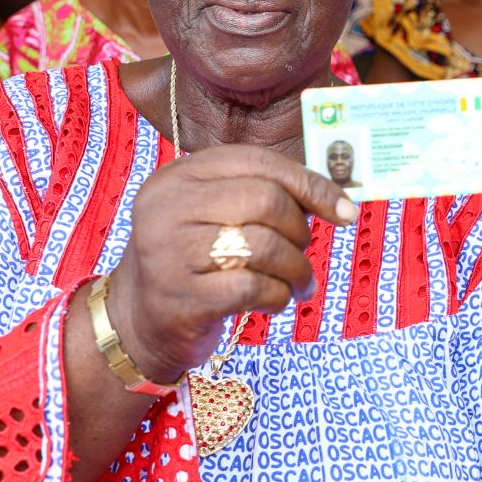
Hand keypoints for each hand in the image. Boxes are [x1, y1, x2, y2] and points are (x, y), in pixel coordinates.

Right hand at [103, 146, 357, 382]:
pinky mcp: (181, 298)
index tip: (344, 210)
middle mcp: (168, 207)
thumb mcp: (214, 214)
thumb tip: (337, 198)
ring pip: (265, 246)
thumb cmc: (195, 261)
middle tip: (302, 253)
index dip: (310, 183)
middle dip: (300, 231)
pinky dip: (278, 296)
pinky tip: (275, 302)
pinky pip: (254, 288)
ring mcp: (170, 252)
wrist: (137, 320)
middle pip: (265, 200)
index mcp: (180, 175)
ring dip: (297, 270)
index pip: (258, 161)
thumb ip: (262, 196)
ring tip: (298, 285)